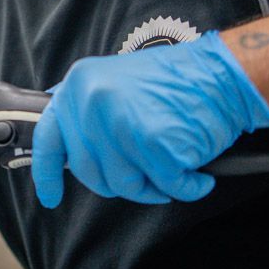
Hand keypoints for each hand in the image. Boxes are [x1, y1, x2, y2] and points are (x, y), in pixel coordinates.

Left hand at [31, 31, 268, 205]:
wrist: (221, 73)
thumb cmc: (176, 82)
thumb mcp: (113, 82)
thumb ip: (86, 111)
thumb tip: (70, 143)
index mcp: (79, 84)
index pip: (49, 137)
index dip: (47, 173)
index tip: (50, 196)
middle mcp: (92, 102)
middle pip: (89, 171)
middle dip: (119, 181)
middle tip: (147, 172)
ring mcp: (120, 122)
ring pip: (123, 184)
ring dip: (152, 187)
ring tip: (173, 167)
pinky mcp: (152, 143)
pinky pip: (164, 186)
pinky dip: (185, 186)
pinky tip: (196, 172)